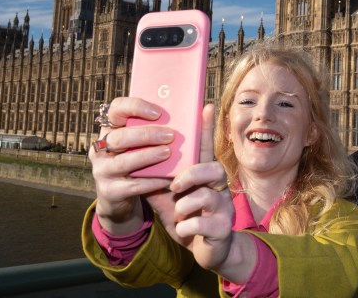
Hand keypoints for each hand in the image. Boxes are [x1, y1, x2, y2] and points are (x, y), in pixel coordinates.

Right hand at [90, 97, 173, 234]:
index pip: (116, 109)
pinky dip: (152, 181)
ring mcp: (102, 171)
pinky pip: (133, 185)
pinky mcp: (110, 191)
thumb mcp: (139, 144)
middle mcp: (101, 148)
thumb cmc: (135, 162)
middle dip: (147, 135)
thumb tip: (188, 114)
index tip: (158, 113)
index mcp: (110, 130)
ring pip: (123, 161)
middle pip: (120, 137)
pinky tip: (168, 179)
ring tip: (168, 153)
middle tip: (170, 136)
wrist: (118, 198)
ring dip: (148, 156)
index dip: (135, 107)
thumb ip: (153, 129)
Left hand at [166, 105, 257, 282]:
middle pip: (214, 168)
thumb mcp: (170, 197)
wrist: (205, 250)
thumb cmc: (187, 217)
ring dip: (185, 205)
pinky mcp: (221, 229)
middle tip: (174, 185)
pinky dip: (187, 226)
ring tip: (178, 212)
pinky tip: (182, 229)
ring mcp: (222, 208)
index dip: (207, 128)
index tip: (206, 106)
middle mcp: (218, 188)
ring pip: (208, 196)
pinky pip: (203, 223)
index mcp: (204, 177)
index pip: (205, 148)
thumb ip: (159, 178)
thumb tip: (135, 157)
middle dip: (191, 174)